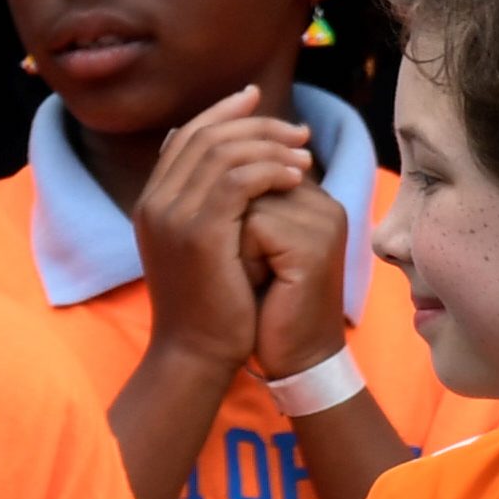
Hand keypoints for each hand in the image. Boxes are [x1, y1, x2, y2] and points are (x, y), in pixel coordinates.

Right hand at [131, 99, 314, 372]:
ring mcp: (171, 216)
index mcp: (153, 202)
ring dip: (270, 146)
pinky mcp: (197, 232)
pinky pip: (237, 180)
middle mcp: (154, 203)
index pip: (186, 135)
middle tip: (299, 132)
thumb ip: (210, 205)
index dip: (224, 111)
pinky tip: (296, 177)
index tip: (259, 101)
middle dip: (256, 125)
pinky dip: (269, 170)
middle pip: (205, 136)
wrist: (197, 352)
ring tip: (304, 154)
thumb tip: (232, 166)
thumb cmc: (212, 304)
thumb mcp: (204, 247)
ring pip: (223, 152)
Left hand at [237, 171, 352, 379]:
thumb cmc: (260, 301)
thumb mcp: (241, 239)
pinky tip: (254, 283)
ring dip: (228, 239)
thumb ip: (230, 196)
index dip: (220, 206)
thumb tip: (177, 143)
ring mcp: (321, 220)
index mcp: (305, 196)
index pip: (246, 163)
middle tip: (235, 265)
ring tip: (246, 274)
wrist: (292, 355)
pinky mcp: (314, 245)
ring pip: (242, 199)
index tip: (230, 250)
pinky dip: (240, 256)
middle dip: (223, 222)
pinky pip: (253, 227)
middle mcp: (319, 201)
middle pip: (241, 176)